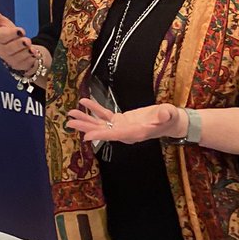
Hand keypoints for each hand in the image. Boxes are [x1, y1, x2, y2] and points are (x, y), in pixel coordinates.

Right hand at [0, 2, 36, 72]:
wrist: (19, 49)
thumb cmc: (10, 36)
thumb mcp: (4, 24)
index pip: (1, 37)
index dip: (11, 34)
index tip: (21, 30)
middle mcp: (2, 51)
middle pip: (9, 49)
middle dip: (19, 44)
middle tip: (27, 41)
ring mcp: (10, 60)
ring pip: (19, 56)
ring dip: (27, 51)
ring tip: (31, 47)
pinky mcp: (19, 66)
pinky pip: (26, 63)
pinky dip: (31, 57)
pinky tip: (33, 53)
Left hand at [67, 98, 185, 144]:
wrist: (169, 121)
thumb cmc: (170, 119)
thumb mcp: (169, 115)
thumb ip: (165, 115)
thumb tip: (163, 113)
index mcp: (135, 133)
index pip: (115, 135)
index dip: (100, 136)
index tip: (86, 136)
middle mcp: (125, 132)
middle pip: (102, 131)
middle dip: (86, 127)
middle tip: (69, 122)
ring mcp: (121, 127)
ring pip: (100, 124)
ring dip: (86, 119)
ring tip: (70, 114)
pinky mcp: (121, 120)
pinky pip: (105, 115)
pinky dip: (94, 110)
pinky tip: (84, 103)